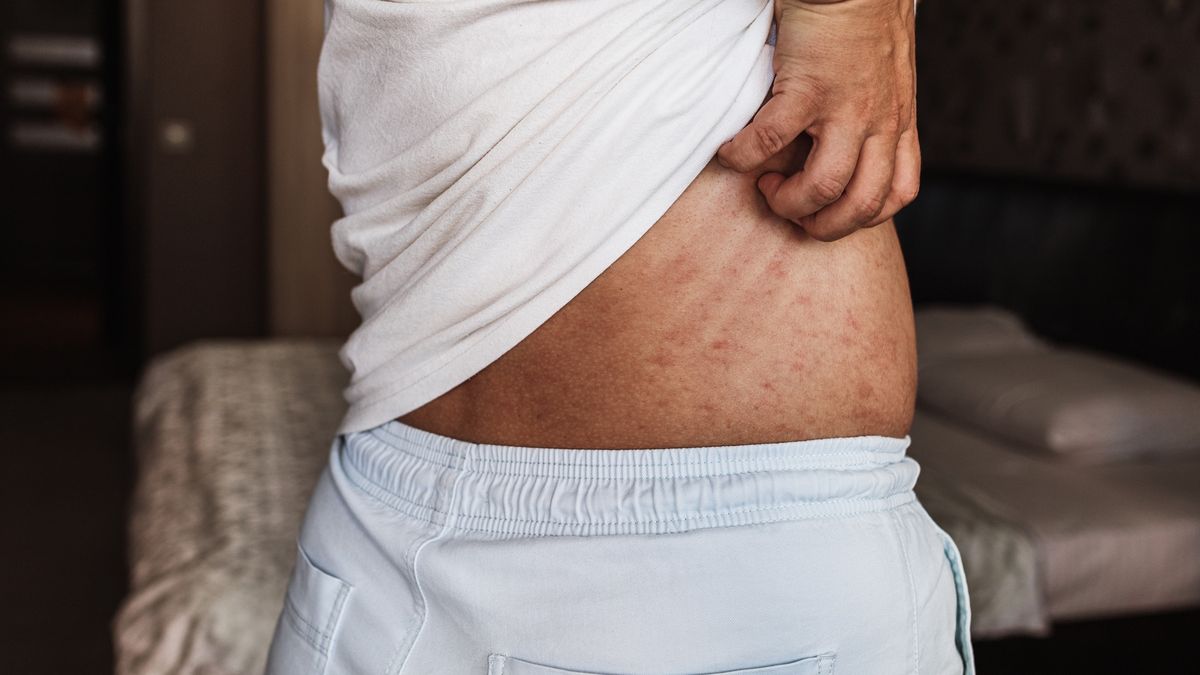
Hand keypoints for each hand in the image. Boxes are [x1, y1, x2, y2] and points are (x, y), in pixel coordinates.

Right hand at [717, 0, 918, 241]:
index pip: (898, 193)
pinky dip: (743, 156)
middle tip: (792, 209)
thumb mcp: (885, 79)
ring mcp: (846, 107)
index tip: (829, 208)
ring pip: (825, 187)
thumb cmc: (860, 21)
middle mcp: (880, 121)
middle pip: (862, 204)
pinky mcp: (807, 88)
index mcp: (898, 121)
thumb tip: (838, 149)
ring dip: (788, 201)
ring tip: (766, 185)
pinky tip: (731, 153)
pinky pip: (770, 141)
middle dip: (822, 225)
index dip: (861, 216)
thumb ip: (872, 115)